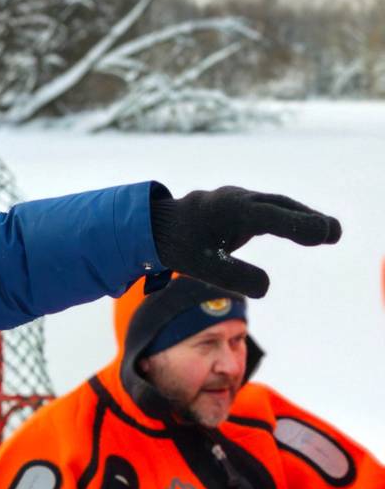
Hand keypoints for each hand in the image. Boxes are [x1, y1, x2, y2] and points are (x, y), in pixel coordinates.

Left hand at [150, 186, 340, 297]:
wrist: (155, 224)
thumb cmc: (178, 244)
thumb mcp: (201, 265)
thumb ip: (233, 277)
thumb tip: (265, 289)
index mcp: (226, 209)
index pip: (268, 216)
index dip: (296, 225)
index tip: (323, 234)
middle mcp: (236, 199)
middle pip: (278, 206)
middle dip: (306, 218)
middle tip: (334, 233)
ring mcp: (239, 199)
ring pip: (277, 205)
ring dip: (302, 217)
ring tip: (327, 232)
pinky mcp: (241, 205)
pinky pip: (270, 210)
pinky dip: (289, 218)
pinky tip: (306, 230)